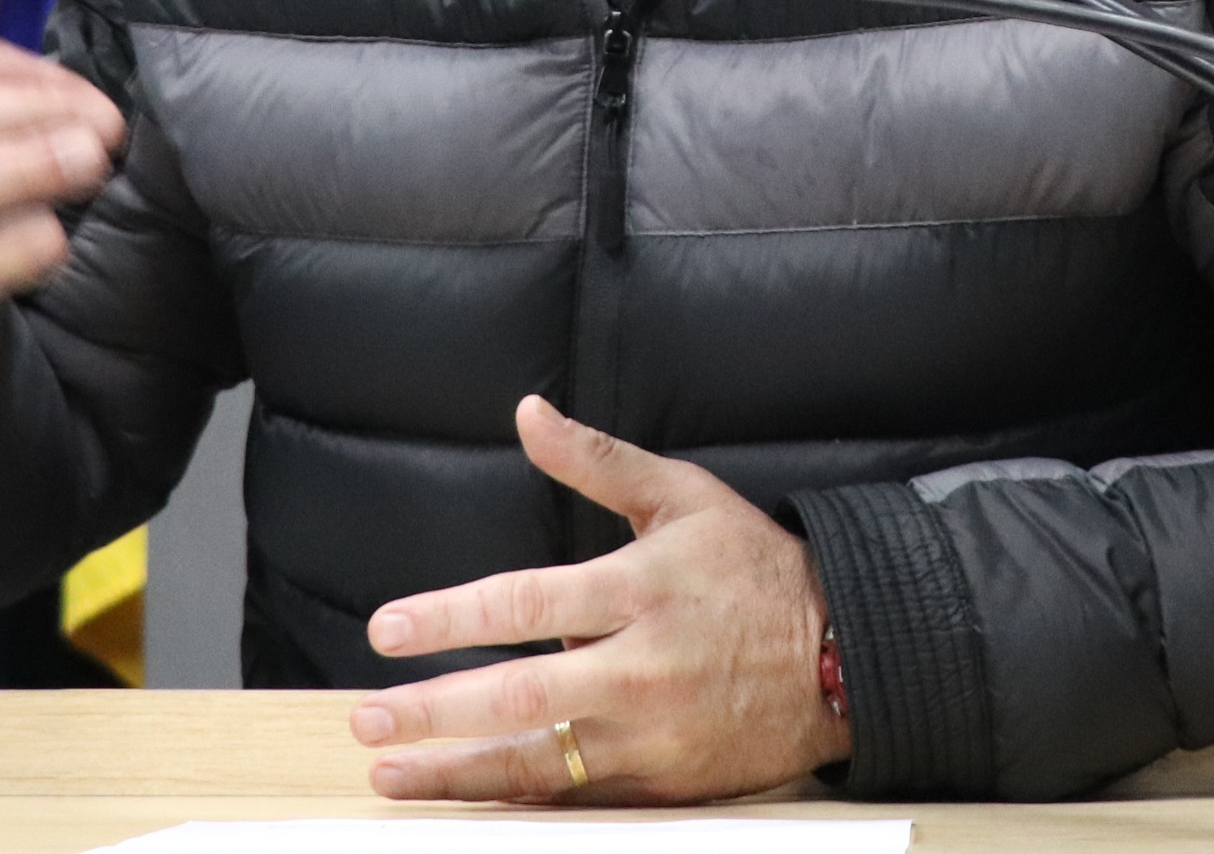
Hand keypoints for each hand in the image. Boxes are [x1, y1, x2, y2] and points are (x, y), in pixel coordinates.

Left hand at [350, 395, 848, 802]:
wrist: (844, 656)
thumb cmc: (754, 568)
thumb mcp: (681, 494)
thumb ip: (596, 460)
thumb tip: (529, 412)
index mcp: (641, 588)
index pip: (526, 603)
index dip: (450, 618)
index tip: (387, 631)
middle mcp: (644, 666)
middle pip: (522, 695)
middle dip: (436, 710)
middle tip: (369, 716)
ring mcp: (655, 732)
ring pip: (543, 761)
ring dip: (459, 772)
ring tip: (393, 774)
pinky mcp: (666, 781)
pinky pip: (581, 796)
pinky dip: (521, 800)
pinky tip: (469, 800)